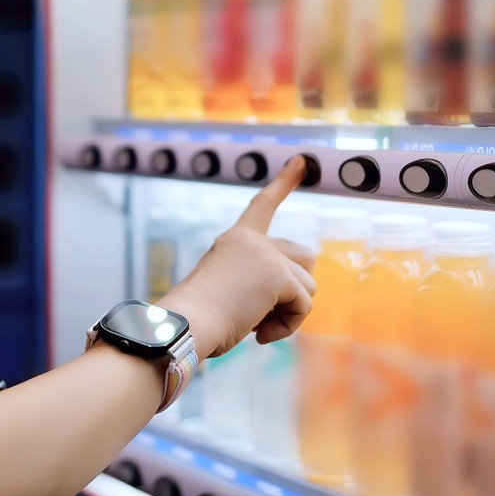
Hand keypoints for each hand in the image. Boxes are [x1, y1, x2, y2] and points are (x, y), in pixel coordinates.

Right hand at [160, 156, 316, 358]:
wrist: (186, 325)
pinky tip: (260, 334)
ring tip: (257, 326)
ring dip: (289, 313)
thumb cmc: (200, 319)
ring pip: (308, 286)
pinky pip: (304, 305)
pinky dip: (288, 325)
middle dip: (295, 288)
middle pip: (304, 258)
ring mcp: (267, 254)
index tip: (301, 161)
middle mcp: (252, 240)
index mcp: (236, 239)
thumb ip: (259, 279)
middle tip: (263, 313)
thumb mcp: (230, 288)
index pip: (263, 205)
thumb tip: (301, 293)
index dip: (283, 183)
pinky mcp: (278, 275)